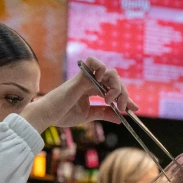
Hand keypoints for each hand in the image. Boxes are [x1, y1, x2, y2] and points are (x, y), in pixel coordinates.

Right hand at [20, 57, 137, 131]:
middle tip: (124, 108)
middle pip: (116, 80)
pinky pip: (94, 64)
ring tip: (110, 100)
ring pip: (110, 72)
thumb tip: (120, 118)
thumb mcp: (88, 115)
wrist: (47, 116)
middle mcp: (91, 81)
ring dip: (116, 86)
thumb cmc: (63, 114)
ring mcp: (86, 77)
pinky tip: (104, 86)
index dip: (126, 97)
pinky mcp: (80, 77)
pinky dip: (103, 70)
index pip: (114, 89)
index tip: (135, 109)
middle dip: (124, 94)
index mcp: (92, 88)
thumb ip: (103, 113)